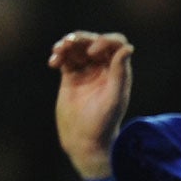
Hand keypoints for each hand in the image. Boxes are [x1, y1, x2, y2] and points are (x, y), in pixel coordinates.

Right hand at [49, 31, 133, 180]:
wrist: (83, 141)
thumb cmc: (103, 123)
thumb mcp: (114, 98)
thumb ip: (119, 73)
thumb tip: (127, 48)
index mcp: (118, 71)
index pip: (115, 44)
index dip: (104, 41)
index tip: (92, 51)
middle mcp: (103, 68)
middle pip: (94, 42)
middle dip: (81, 39)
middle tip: (69, 43)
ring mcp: (86, 72)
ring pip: (77, 48)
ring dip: (67, 44)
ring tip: (58, 50)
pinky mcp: (70, 77)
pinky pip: (65, 59)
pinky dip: (58, 56)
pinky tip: (53, 62)